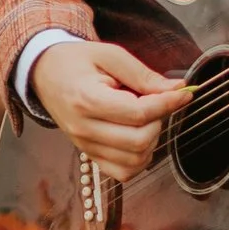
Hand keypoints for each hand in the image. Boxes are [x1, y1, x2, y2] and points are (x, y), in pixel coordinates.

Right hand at [30, 38, 190, 181]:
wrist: (45, 74)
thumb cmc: (77, 62)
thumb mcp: (110, 55)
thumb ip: (143, 75)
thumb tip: (177, 89)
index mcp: (86, 100)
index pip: (138, 113)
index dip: (168, 104)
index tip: (183, 93)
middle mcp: (83, 129)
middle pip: (138, 141)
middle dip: (159, 122)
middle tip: (156, 104)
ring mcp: (84, 146)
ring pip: (134, 161)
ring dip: (151, 141)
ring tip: (145, 119)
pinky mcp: (88, 155)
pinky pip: (122, 173)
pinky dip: (139, 160)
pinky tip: (138, 137)